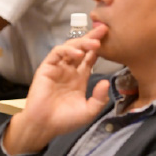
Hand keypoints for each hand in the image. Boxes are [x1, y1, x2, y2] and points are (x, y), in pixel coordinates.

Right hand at [3, 25, 110, 154]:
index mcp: (80, 78)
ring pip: (70, 48)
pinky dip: (67, 51)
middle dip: (92, 38)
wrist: (44, 126)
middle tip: (104, 29)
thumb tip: (106, 82)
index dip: (99, 48)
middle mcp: (69, 70)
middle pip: (82, 49)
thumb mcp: (88, 111)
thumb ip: (99, 98)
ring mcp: (57, 68)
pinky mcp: (46, 68)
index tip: (110, 38)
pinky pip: (56, 54)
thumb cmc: (65, 120)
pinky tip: (78, 54)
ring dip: (82, 43)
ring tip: (94, 43)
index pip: (90, 58)